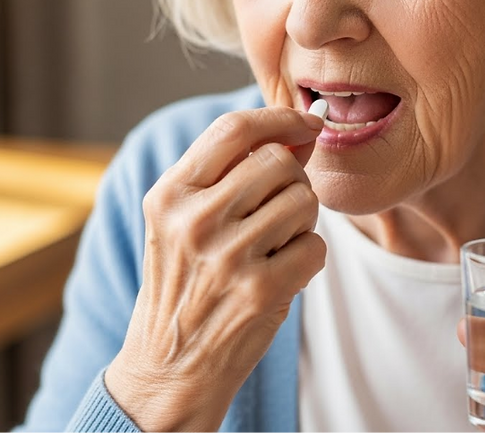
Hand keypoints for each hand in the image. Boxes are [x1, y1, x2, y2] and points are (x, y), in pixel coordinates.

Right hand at [105, 107, 325, 431]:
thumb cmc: (185, 285)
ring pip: (304, 200)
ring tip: (275, 247)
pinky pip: (316, 246)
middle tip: (278, 213)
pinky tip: (281, 276)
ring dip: (302, 222)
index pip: (233, 129)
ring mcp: (227, 256)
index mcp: (170, 194)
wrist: (168, 366)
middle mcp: (193, 219)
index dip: (280, 117)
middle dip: (293, 181)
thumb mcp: (184, 221)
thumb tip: (300, 133)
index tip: (309, 123)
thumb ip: (233, 174)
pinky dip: (309, 259)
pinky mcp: (260, 290)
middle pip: (279, 161)